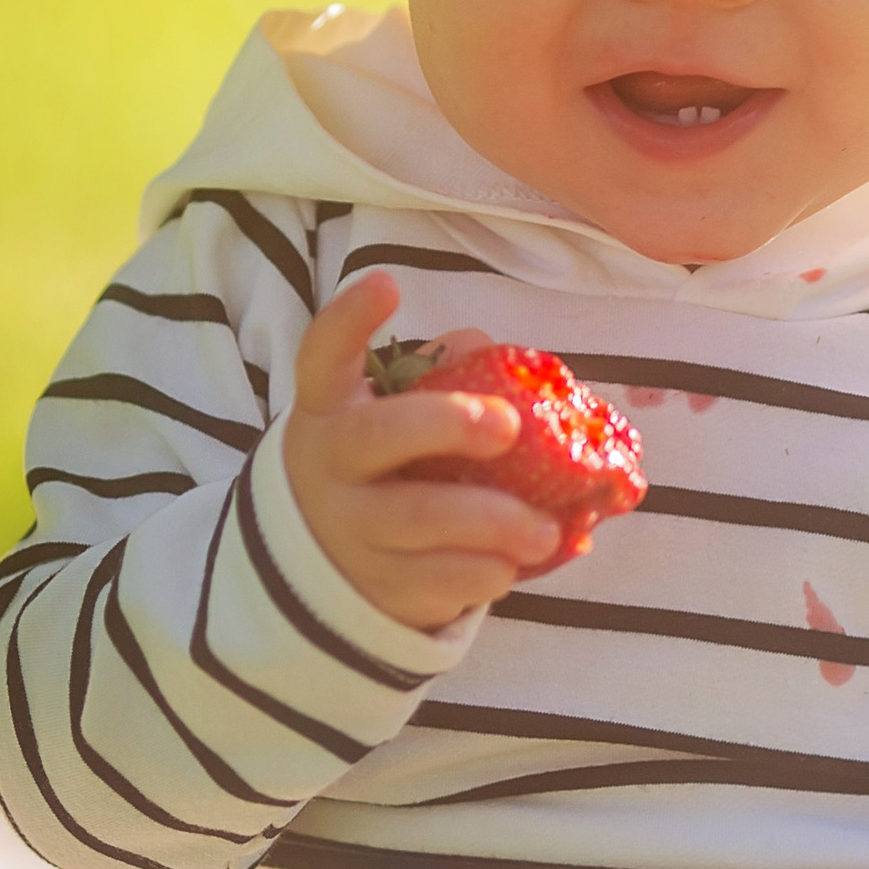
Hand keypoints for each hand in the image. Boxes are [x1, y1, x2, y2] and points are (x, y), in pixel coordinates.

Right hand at [280, 271, 560, 633]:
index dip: (348, 319)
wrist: (329, 559)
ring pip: (420, 520)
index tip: (387, 283)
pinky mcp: (379, 585)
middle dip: (446, 425)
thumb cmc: (383, 461)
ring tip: (546, 530)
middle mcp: (331, 465)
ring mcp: (350, 529)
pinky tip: (514, 563)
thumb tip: (510, 361)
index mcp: (330, 406)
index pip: (322, 354)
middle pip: (376, 437)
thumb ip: (442, 376)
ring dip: (494, 522)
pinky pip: (440, 580)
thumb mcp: (392, 412)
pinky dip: (487, 572)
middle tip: (508, 425)